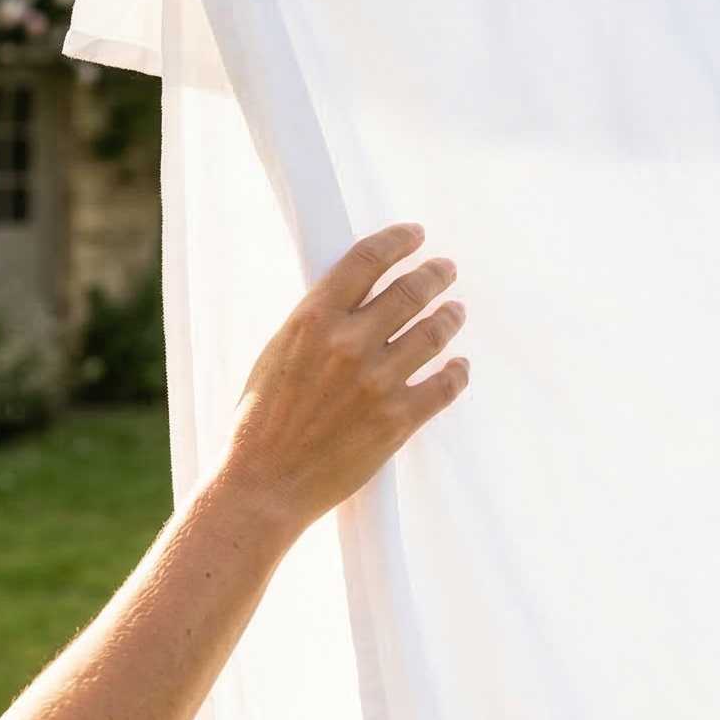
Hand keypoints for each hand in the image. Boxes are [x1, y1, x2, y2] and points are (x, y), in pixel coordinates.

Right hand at [211, 223, 470, 534]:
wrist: (263, 484)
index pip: (366, 259)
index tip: (414, 235)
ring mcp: (377, 382)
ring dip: (450, 317)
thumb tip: (354, 297)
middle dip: (435, 274)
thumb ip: (317, 323)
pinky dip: (457, 372)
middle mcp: (348, 344)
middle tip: (446, 269)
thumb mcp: (278, 352)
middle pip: (410, 290)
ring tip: (455, 311)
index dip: (398, 241)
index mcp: (312, 320)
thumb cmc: (261, 421)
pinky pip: (444, 386)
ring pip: (434, 333)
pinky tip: (459, 366)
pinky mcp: (397, 420)